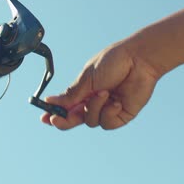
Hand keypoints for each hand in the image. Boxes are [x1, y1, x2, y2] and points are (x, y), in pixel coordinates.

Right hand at [41, 41, 161, 129]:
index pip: (66, 106)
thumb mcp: (88, 78)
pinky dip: (109, 112)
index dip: (55, 113)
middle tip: (57, 119)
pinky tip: (116, 101)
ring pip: (91, 121)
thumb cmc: (114, 61)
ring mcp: (108, 108)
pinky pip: (107, 123)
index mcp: (84, 90)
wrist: (139, 60)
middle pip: (75, 119)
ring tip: (105, 92)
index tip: (44, 117)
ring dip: (94, 107)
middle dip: (65, 121)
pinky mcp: (121, 115)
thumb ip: (71, 94)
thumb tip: (50, 101)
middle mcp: (94, 101)